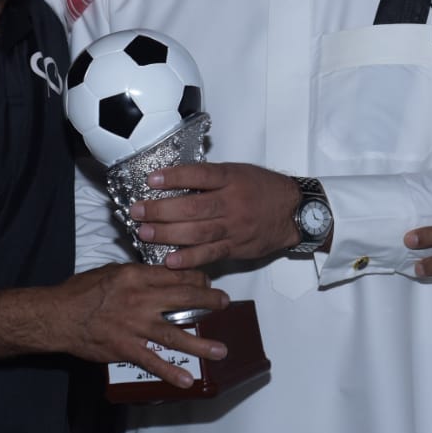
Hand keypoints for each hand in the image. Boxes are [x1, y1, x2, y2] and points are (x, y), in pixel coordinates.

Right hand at [53, 263, 230, 388]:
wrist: (56, 316)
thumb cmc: (80, 291)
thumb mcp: (111, 271)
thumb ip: (137, 274)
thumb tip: (158, 276)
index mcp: (136, 276)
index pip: (175, 275)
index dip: (195, 280)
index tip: (206, 284)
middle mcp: (140, 299)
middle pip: (183, 299)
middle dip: (208, 301)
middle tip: (225, 304)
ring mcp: (134, 326)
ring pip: (174, 333)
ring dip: (200, 343)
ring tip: (220, 350)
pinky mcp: (125, 348)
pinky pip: (152, 361)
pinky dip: (170, 372)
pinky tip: (187, 380)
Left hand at [126, 162, 298, 268]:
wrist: (295, 211)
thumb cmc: (264, 189)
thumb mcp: (239, 172)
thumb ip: (211, 178)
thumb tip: (175, 181)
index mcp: (232, 178)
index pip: (200, 175)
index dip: (174, 177)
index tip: (151, 180)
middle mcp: (233, 202)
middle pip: (192, 207)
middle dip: (160, 210)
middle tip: (137, 211)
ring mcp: (235, 227)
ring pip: (197, 232)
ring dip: (167, 234)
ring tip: (144, 233)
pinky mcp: (237, 247)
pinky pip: (211, 254)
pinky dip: (190, 258)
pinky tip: (170, 260)